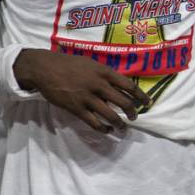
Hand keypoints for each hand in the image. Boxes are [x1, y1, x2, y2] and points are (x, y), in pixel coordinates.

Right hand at [13, 49, 150, 133]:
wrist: (46, 68)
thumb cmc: (70, 64)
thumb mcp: (92, 64)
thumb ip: (105, 74)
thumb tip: (119, 85)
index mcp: (105, 72)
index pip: (129, 86)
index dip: (141, 96)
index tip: (148, 102)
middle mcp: (99, 85)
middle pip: (123, 102)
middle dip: (132, 112)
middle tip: (135, 117)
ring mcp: (88, 98)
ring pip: (110, 115)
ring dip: (120, 124)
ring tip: (123, 128)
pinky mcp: (76, 109)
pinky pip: (94, 123)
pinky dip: (103, 129)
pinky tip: (107, 130)